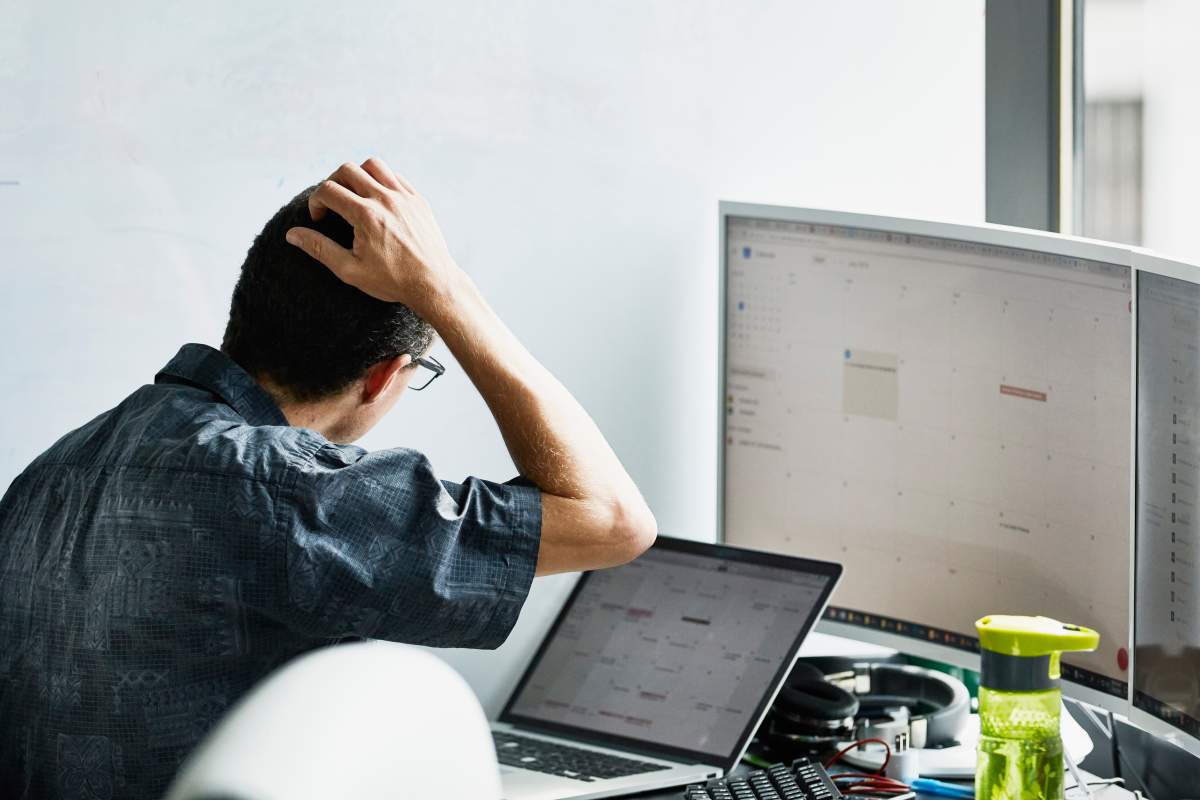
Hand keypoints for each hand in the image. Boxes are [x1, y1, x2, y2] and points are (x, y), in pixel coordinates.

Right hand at [284, 158, 461, 313]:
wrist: (433, 283)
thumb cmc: (392, 281)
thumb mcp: (350, 270)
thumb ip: (319, 249)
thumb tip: (292, 234)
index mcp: (366, 215)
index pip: (329, 190)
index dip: (316, 202)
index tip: (319, 218)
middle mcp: (385, 199)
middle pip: (347, 169)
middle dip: (332, 183)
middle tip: (332, 204)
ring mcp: (404, 197)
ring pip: (373, 164)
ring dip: (357, 174)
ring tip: (353, 195)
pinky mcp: (418, 200)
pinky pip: (395, 176)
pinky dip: (380, 180)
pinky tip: (376, 199)